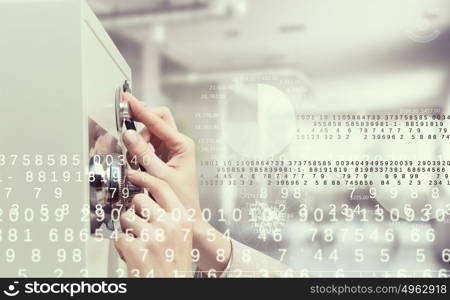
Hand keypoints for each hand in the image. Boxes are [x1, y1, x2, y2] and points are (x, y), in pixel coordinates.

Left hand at [114, 171, 192, 277]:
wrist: (170, 287)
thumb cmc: (175, 266)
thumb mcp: (182, 236)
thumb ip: (170, 216)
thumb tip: (148, 200)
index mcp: (182, 219)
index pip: (163, 188)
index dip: (146, 178)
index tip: (134, 174)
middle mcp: (170, 225)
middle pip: (139, 200)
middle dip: (135, 212)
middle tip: (140, 226)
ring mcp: (153, 236)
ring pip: (126, 218)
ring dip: (128, 231)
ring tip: (139, 244)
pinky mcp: (137, 249)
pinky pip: (119, 237)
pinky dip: (122, 247)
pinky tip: (134, 255)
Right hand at [122, 93, 200, 219]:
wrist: (186, 216)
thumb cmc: (180, 199)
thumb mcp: (160, 177)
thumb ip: (143, 155)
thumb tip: (128, 135)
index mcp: (182, 145)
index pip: (159, 120)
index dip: (141, 110)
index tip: (127, 100)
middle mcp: (177, 144)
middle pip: (155, 121)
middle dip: (140, 127)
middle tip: (127, 133)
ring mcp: (169, 150)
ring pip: (148, 134)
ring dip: (137, 144)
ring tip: (137, 163)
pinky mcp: (161, 157)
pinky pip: (145, 146)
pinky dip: (138, 152)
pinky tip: (139, 165)